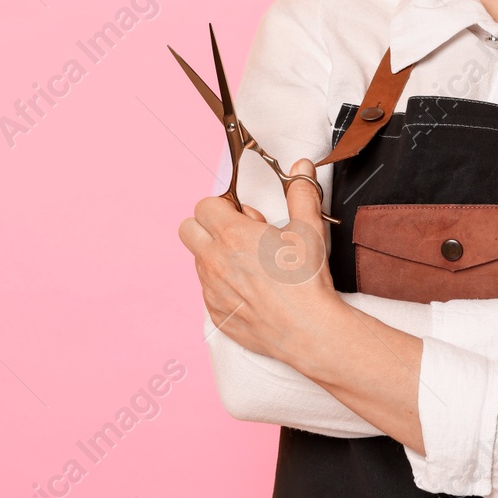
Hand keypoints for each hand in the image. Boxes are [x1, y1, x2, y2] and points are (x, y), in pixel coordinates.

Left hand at [178, 158, 340, 362]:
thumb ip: (301, 193)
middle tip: (239, 236)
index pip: (204, 205)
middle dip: (208, 227)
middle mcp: (214, 260)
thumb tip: (301, 167)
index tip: (244, 216)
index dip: (224, 206)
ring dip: (217, 256)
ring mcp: (211, 289)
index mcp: (233, 235)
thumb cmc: (306, 281)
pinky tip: (253, 291)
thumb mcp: (309, 230)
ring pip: (199, 261)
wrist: (307, 330)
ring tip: (253, 266)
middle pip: (187, 229)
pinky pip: (208, 291)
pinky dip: (224, 286)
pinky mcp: (215, 313)